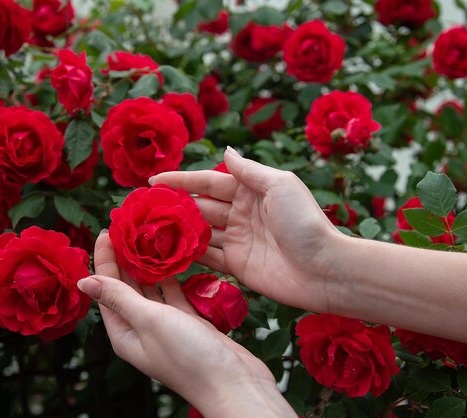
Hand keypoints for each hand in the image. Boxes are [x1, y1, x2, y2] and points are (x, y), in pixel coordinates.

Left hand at [78, 231, 295, 417]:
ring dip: (147, 265)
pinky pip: (173, 294)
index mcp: (124, 333)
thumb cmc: (188, 356)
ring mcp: (165, 325)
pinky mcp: (187, 322)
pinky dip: (171, 277)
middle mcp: (141, 329)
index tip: (106, 230)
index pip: (106, 290)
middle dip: (124, 258)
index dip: (104, 260)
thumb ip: (119, 298)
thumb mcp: (149, 321)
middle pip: (126, 287)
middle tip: (126, 227)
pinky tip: (171, 257)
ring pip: (150, 289)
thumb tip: (83, 281)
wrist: (234, 384)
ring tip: (146, 235)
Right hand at [151, 147, 341, 313]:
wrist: (323, 269)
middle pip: (200, 206)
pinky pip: (206, 257)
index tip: (152, 181)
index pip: (207, 183)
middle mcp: (240, 213)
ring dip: (176, 229)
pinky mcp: (236, 265)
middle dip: (173, 205)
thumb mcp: (279, 185)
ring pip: (199, 231)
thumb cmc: (304, 222)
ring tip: (147, 229)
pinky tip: (166, 252)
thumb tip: (226, 152)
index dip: (180, 181)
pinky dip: (187, 254)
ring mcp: (237, 240)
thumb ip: (248, 170)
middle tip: (142, 208)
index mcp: (250, 190)